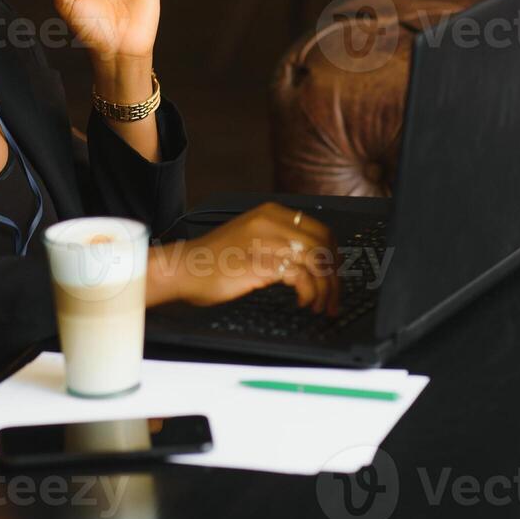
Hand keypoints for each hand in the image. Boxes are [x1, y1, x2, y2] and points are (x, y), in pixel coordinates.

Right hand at [150, 203, 339, 314]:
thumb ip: (280, 242)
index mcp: (271, 213)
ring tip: (320, 305)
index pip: (321, 230)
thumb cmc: (215, 261)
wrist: (183, 269)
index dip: (334, 256)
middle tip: (334, 297)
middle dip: (335, 276)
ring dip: (325, 288)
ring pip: (316, 261)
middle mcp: (271, 222)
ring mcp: (265, 241)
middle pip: (323, 246)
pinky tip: (303, 302)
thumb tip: (314, 260)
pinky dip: (309, 293)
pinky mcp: (259, 263)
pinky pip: (300, 277)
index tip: (336, 277)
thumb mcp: (252, 240)